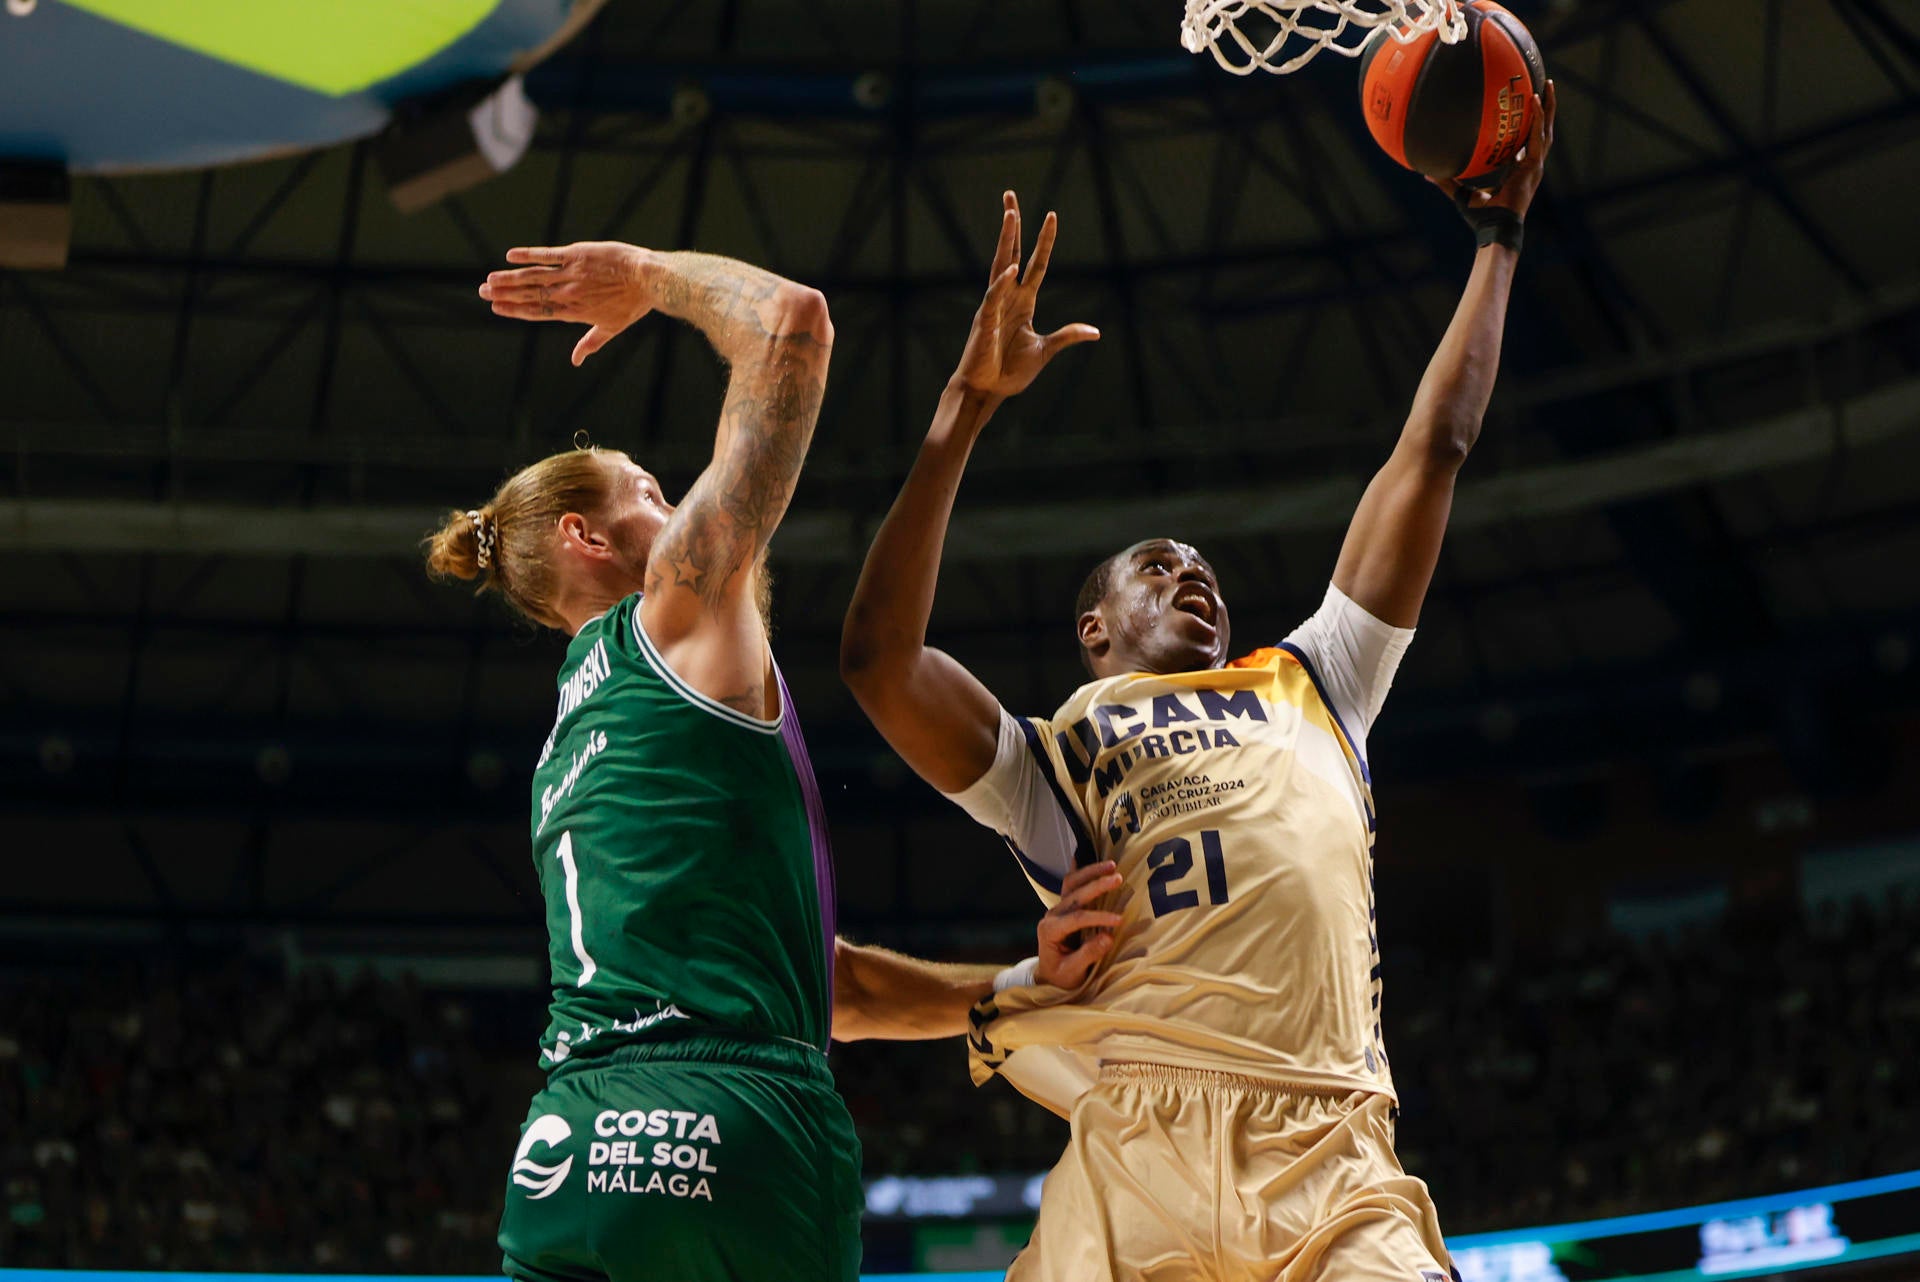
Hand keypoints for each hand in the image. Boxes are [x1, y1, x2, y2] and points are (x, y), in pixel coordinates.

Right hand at [478, 241, 653, 365]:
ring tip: (489, 280)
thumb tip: (575, 362)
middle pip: (529, 295)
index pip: (537, 312)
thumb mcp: (612, 327)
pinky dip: (528, 255)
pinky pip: (547, 255)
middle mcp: (567, 294)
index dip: (515, 310)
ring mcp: (571, 274)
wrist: (648, 279)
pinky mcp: (577, 255)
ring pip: (533, 277)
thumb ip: (590, 343)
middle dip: (504, 294)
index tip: (497, 308)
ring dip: (509, 278)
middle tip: (482, 292)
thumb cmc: (633, 304)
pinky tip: (510, 256)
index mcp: (573, 312)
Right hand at [950, 191, 1099, 399]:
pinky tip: (1012, 267)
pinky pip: (994, 296)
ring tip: (1010, 214)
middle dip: (1012, 225)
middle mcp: (1008, 296)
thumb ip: (1067, 336)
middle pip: (1011, 252)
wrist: (987, 390)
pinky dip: (1002, 282)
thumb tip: (1095, 332)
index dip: (1044, 241)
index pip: (1037, 263)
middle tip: (1010, 197)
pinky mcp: (985, 320)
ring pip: (1001, 264)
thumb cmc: (1010, 372)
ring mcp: (994, 305)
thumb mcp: (1046, 350)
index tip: (1052, 215)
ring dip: (1006, 239)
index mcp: (1023, 301)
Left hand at [1035, 860, 1123, 988]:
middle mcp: (1052, 915)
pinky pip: (1072, 884)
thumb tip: (1108, 938)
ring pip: (1072, 883)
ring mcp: (1058, 909)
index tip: (1119, 920)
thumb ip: (1088, 955)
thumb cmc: (1061, 976)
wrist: (1049, 975)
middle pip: (1074, 895)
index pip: (1076, 919)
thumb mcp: (1072, 972)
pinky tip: (1089, 856)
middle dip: (1096, 886)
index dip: (1098, 917)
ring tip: (1112, 865)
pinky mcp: (1066, 907)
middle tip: (1118, 879)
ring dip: (1091, 872)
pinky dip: (1082, 870)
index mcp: (1050, 931)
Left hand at [1433, 79, 1556, 220]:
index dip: (1528, 125)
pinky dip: (1536, 118)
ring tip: (1547, 84)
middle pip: (1541, 130)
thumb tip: (1425, 173)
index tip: (1527, 108)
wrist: (1494, 229)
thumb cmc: (1481, 218)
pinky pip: (1538, 137)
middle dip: (1545, 108)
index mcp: (1519, 169)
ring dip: (1547, 107)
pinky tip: (1535, 100)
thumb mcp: (1462, 194)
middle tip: (1544, 85)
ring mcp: (1535, 165)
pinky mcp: (1534, 167)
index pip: (1527, 142)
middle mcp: (1530, 165)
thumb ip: (1446, 181)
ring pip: (1546, 129)